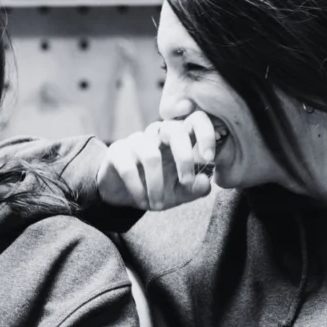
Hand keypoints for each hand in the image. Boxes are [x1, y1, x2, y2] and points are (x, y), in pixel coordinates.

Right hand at [98, 111, 215, 210]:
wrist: (121, 194)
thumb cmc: (155, 187)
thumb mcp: (179, 193)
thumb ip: (194, 189)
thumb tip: (205, 181)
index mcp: (178, 139)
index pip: (195, 121)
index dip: (205, 133)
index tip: (210, 158)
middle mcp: (157, 134)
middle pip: (174, 130)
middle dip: (184, 157)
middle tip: (187, 182)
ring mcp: (136, 140)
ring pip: (151, 155)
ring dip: (156, 185)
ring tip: (157, 204)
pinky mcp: (116, 152)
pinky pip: (128, 168)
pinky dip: (137, 189)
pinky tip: (142, 202)